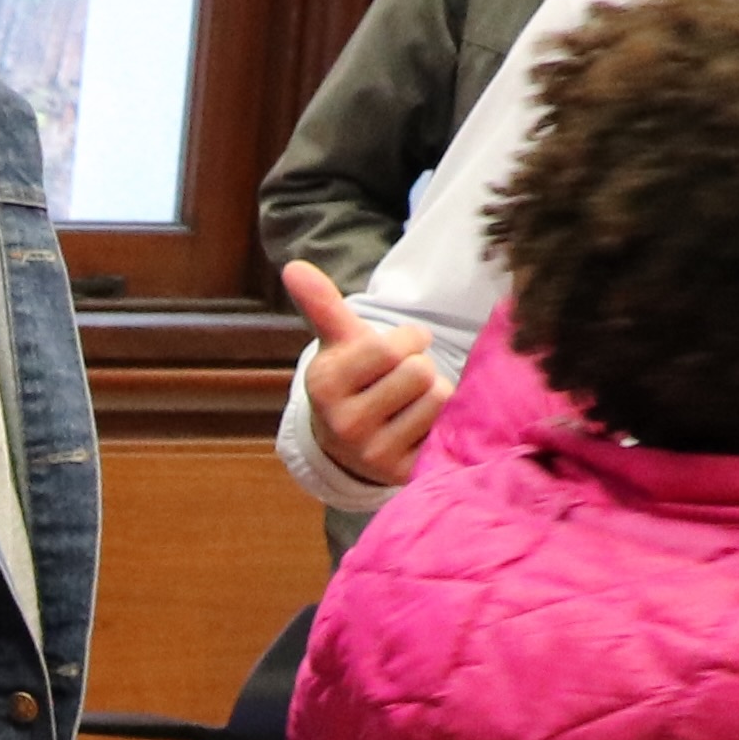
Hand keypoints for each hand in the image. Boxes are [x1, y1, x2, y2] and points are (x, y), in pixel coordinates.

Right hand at [284, 259, 452, 484]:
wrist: (346, 445)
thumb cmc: (352, 380)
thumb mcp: (337, 343)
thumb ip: (321, 304)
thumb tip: (293, 266)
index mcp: (323, 385)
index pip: (392, 347)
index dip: (408, 340)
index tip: (401, 348)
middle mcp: (343, 423)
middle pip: (419, 372)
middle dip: (419, 369)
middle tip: (402, 381)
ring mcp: (371, 453)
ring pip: (437, 400)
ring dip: (433, 395)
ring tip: (410, 404)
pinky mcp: (401, 473)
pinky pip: (446, 430)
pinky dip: (440, 423)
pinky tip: (419, 427)